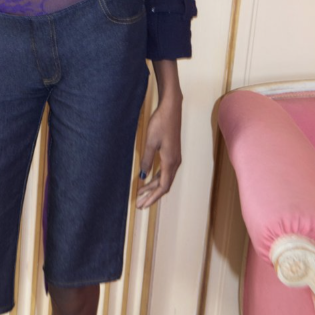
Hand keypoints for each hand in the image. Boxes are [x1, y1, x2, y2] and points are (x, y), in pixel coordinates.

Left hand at [136, 60, 182, 209]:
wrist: (171, 109)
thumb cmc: (161, 123)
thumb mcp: (150, 142)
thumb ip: (147, 160)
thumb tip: (143, 176)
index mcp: (170, 162)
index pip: (163, 187)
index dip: (152, 198)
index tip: (142, 205)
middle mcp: (175, 162)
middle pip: (164, 185)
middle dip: (152, 195)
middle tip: (139, 204)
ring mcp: (174, 157)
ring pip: (164, 178)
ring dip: (153, 187)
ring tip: (141, 194)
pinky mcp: (172, 152)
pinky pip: (165, 170)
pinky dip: (156, 177)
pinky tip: (147, 178)